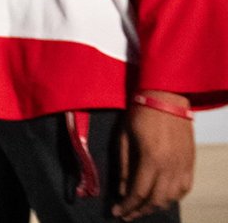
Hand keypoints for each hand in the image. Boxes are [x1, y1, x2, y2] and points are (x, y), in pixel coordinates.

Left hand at [115, 94, 193, 218]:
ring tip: (141, 208)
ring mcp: (183, 165)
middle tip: (126, 215)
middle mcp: (170, 166)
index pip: (138, 192)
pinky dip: (173, 197)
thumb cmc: (139, 113)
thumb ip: (124, 166)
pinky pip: (185, 187)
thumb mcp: (124, 138)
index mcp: (151, 160)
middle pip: (156, 200)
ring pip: (172, 197)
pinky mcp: (190, 161)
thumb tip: (121, 190)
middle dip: (140, 211)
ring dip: (156, 206)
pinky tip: (163, 198)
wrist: (165, 96)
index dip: (127, 206)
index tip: (116, 213)